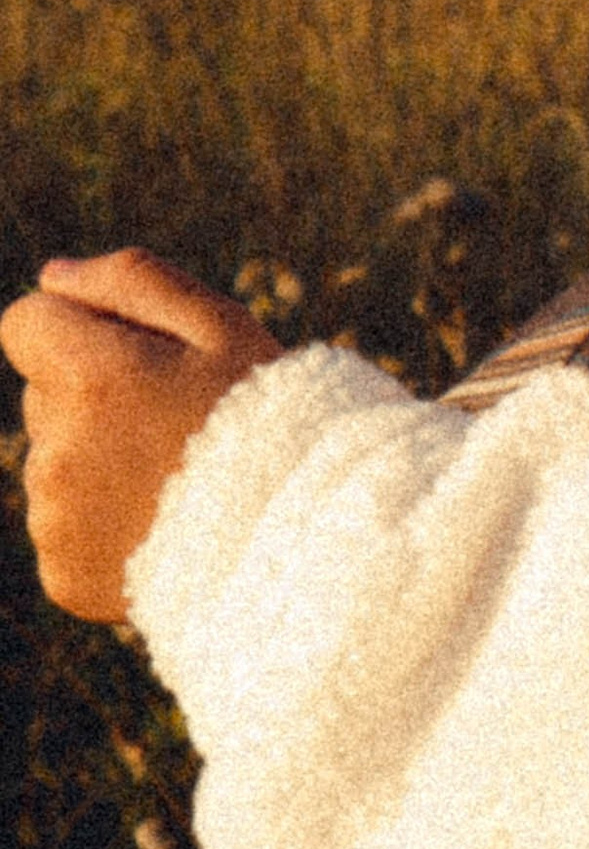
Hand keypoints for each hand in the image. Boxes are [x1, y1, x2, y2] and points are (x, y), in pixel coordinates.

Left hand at [2, 251, 279, 622]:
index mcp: (91, 379)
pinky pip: (64, 530)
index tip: (132, 355)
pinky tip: (160, 527)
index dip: (78, 328)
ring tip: (175, 481)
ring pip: (54, 465)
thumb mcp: (222, 327)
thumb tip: (51, 275)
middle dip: (93, 396)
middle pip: (44, 396)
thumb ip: (131, 282)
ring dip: (97, 463)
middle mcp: (57, 452)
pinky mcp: (63, 573)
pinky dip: (100, 526)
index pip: (25, 323)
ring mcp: (55, 520)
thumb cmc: (270, 416)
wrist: (301, 537)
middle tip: (174, 423)